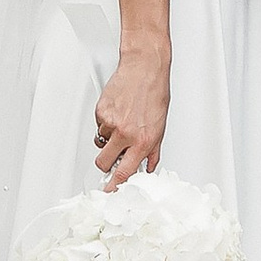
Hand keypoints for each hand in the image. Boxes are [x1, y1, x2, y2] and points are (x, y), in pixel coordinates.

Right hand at [94, 39, 168, 184]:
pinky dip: (106, 122)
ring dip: (108, 138)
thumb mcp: (161, 127)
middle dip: (106, 162)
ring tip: (122, 122)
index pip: (124, 173)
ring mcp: (111, 122)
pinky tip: (118, 110)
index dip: (114, 186)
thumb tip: (147, 167)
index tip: (109, 192)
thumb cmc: (154, 93)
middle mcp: (125, 134)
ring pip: (101, 142)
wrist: (144, 68)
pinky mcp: (101, 111)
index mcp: (142, 141)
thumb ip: (152, 152)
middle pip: (104, 162)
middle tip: (114, 153)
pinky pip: (99, 125)